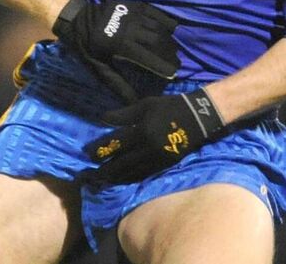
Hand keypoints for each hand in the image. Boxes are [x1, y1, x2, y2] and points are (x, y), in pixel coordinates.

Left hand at [52, 0, 179, 102]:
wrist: (76, 18)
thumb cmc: (87, 46)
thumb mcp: (98, 68)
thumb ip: (118, 84)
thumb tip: (134, 102)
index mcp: (120, 44)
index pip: (150, 57)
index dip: (164, 67)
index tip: (172, 74)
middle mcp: (129, 27)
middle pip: (159, 41)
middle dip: (170, 54)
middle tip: (175, 63)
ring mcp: (133, 13)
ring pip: (160, 27)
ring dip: (169, 40)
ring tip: (171, 50)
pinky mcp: (134, 4)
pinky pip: (157, 13)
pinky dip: (165, 23)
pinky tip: (168, 32)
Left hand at [84, 87, 224, 183]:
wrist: (199, 118)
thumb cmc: (169, 108)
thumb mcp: (145, 105)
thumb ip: (123, 115)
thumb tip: (102, 119)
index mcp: (142, 132)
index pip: (116, 144)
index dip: (101, 150)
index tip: (87, 154)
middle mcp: (148, 148)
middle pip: (122, 163)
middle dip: (106, 169)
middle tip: (90, 175)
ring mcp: (158, 159)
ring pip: (133, 172)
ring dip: (117, 177)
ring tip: (103, 181)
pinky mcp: (165, 164)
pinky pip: (145, 174)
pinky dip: (132, 178)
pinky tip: (123, 181)